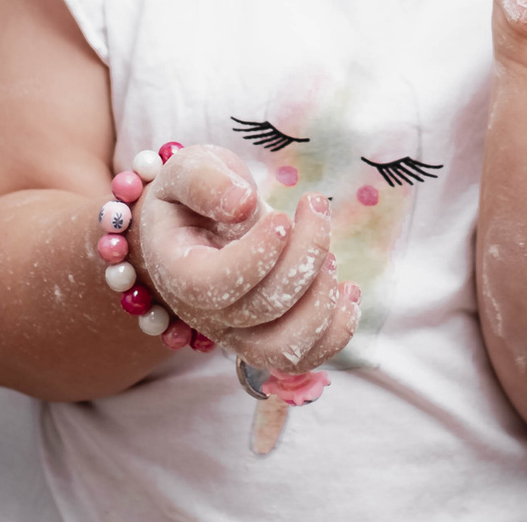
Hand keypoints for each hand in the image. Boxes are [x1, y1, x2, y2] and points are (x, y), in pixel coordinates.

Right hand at [134, 146, 361, 372]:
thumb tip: (242, 204)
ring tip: (330, 256)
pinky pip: (304, 358)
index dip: (254, 257)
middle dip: (303, 255)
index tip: (281, 218)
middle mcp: (204, 314)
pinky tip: (349, 290)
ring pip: (284, 349)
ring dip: (322, 302)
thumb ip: (205, 181)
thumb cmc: (194, 193)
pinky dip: (336, 331)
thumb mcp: (189, 168)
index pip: (211, 286)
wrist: (197, 223)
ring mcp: (237, 333)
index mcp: (177, 271)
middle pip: (260, 309)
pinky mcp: (267, 338)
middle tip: (314, 205)